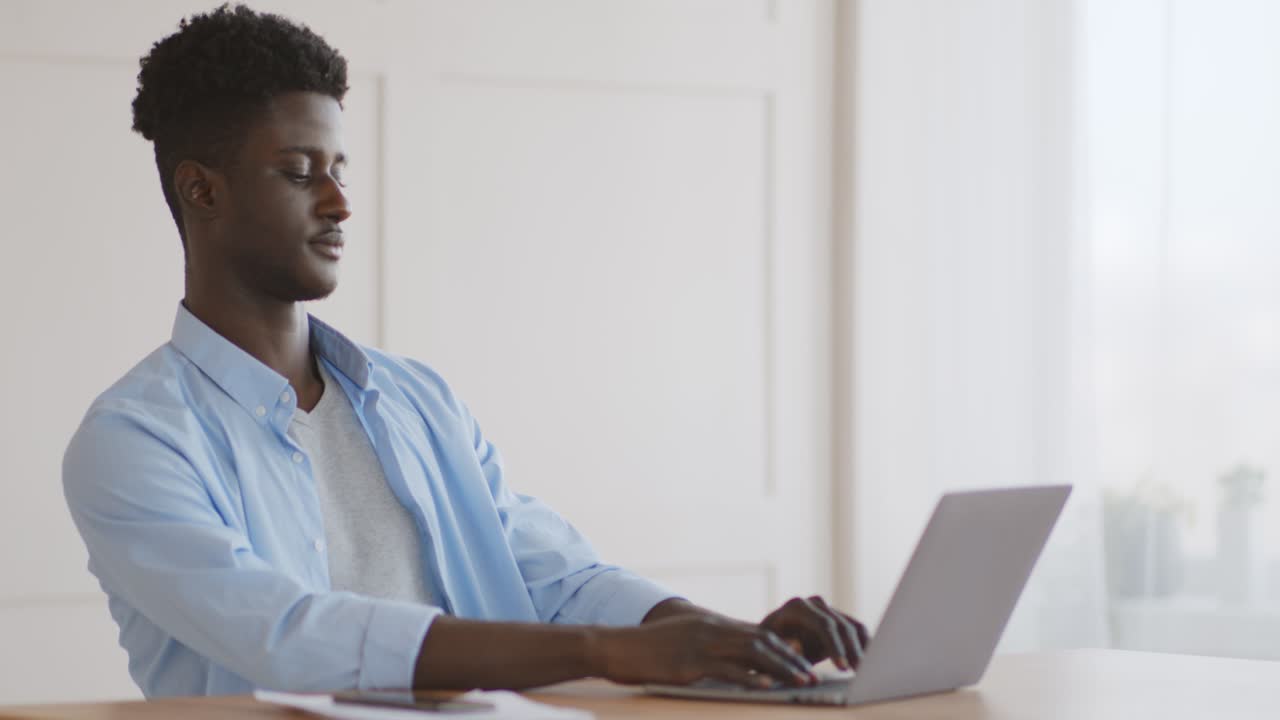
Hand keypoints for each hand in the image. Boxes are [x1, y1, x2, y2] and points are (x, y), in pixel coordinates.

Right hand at [592, 614, 820, 688]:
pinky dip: (750, 677)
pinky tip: (767, 686)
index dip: (783, 648)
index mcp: (711, 625)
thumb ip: (707, 648)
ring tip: (801, 681)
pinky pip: (727, 669)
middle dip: (790, 659)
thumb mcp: (682, 642)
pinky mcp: (690, 662)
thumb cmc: (647, 650)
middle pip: (761, 642)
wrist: (616, 646)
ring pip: (751, 653)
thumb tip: (731, 664)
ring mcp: (702, 645)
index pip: (757, 634)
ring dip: (781, 668)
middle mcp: (711, 630)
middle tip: (811, 675)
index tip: (804, 662)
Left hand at [759, 596, 869, 670]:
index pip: (823, 624)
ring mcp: (828, 609)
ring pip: (854, 627)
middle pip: (842, 625)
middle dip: (853, 651)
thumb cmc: (767, 645)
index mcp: (796, 607)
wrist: (772, 637)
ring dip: (863, 650)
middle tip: (861, 675)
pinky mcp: (838, 619)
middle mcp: (815, 603)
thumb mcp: (771, 648)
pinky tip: (869, 664)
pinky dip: (864, 647)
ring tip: (867, 673)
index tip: (842, 668)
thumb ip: (784, 648)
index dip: (835, 646)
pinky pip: (857, 631)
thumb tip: (798, 646)